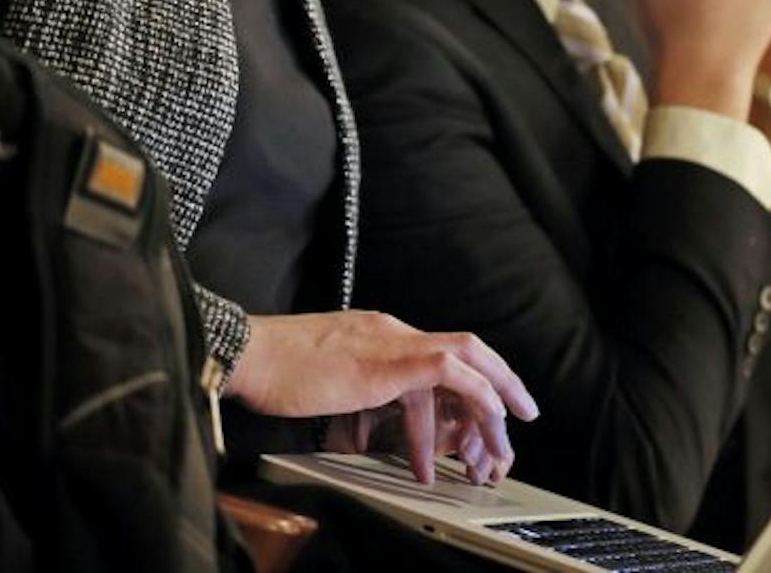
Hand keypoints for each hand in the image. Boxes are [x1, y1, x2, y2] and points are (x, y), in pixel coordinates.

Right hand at [227, 310, 538, 483]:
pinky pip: (451, 372)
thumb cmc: (273, 370)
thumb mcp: (326, 376)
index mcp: (381, 333)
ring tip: (505, 439)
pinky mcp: (389, 362)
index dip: (467, 381)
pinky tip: (484, 421)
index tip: (484, 407)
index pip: (439, 354)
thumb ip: (355, 385)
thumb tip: (364, 408)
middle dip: (500, 381)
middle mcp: (395, 331)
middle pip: (466, 350)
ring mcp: (394, 342)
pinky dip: (475, 394)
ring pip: (468, 361)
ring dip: (493, 401)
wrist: (248, 354)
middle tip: (522, 413)